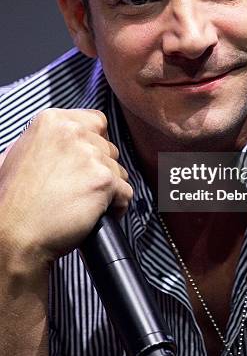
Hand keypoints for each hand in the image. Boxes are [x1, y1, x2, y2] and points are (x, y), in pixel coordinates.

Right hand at [0, 108, 132, 270]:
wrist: (14, 234)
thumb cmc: (12, 201)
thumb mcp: (17, 153)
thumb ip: (45, 140)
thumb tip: (60, 141)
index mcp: (52, 121)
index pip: (96, 121)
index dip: (95, 142)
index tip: (89, 156)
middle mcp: (72, 133)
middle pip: (108, 147)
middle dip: (100, 166)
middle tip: (82, 185)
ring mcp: (90, 156)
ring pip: (118, 169)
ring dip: (108, 186)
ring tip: (86, 201)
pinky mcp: (104, 180)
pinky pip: (125, 192)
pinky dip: (117, 206)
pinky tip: (98, 213)